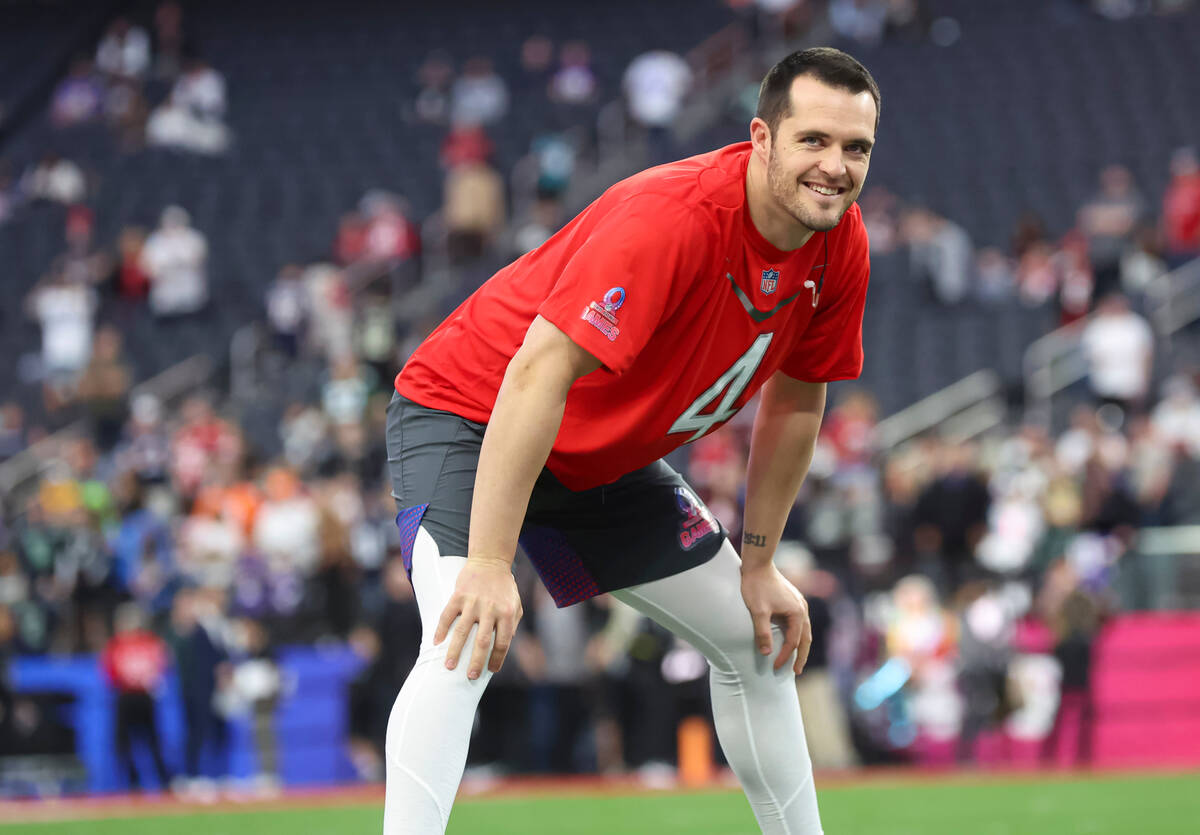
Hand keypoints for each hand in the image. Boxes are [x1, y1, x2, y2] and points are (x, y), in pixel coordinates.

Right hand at [434, 556, 522, 679]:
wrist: (490, 561)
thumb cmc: (504, 587)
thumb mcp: (516, 604)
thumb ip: (512, 625)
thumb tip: (502, 648)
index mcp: (507, 613)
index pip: (503, 643)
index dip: (497, 659)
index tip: (491, 671)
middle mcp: (490, 609)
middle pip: (482, 642)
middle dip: (476, 662)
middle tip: (470, 676)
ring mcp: (473, 602)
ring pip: (462, 632)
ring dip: (454, 651)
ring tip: (449, 666)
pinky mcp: (458, 595)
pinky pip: (447, 616)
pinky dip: (440, 630)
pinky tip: (435, 642)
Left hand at [740, 563, 812, 674]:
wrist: (757, 564)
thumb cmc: (757, 587)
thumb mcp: (758, 611)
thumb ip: (763, 633)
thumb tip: (766, 653)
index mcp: (797, 613)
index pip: (793, 642)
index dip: (785, 656)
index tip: (775, 666)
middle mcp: (802, 609)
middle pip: (805, 638)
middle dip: (801, 656)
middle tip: (796, 672)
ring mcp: (799, 604)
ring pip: (803, 630)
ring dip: (800, 645)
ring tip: (796, 659)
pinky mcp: (793, 600)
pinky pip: (798, 623)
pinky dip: (796, 634)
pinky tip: (789, 639)